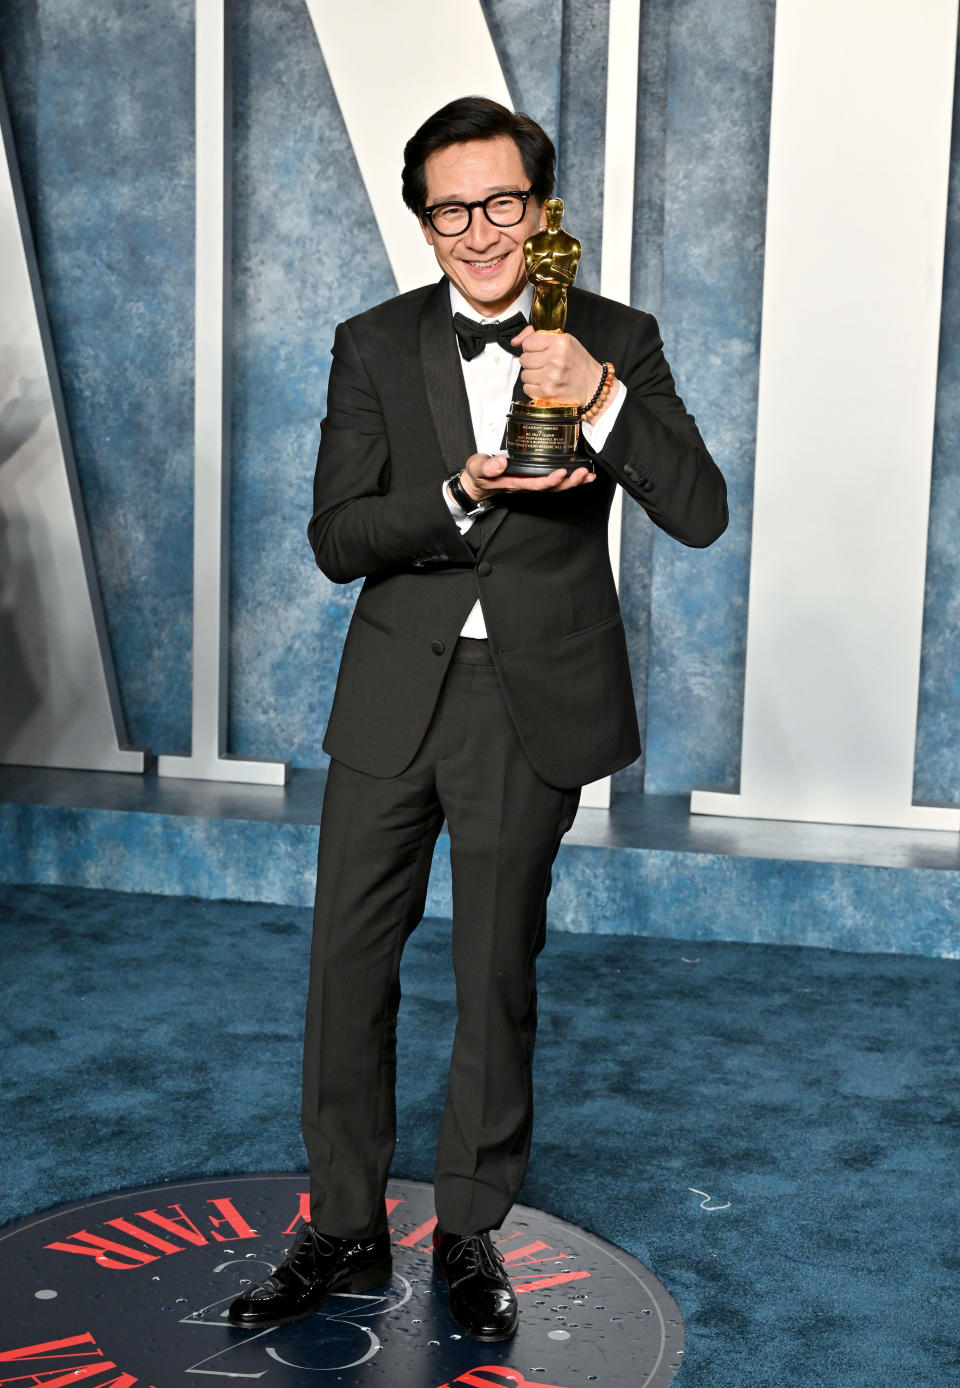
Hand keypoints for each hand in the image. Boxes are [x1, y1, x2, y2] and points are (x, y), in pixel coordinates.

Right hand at [459, 452, 594, 502]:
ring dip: (573, 482)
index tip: (561, 472)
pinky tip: (584, 474)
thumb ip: (487, 467)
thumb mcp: (477, 468)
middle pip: (552, 488)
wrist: (479, 482)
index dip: (549, 480)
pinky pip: (556, 482)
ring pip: (556, 486)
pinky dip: (571, 479)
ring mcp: (532, 483)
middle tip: (583, 473)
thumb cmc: (479, 474)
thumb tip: (500, 463)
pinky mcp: (536, 478)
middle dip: (568, 482)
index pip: (535, 484)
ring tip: (588, 475)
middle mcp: (527, 485)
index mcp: (515, 483)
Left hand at [512, 325, 601, 405]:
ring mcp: (550, 376)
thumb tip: (515, 341)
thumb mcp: (564, 341)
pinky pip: (527, 388)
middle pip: (524, 358)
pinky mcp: (547, 392)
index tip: (539, 350)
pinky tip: (545, 384)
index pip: (528, 342)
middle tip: (544, 364)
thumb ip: (538, 336)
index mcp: (560, 342)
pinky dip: (533, 387)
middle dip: (532, 361)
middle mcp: (555, 359)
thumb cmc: (579, 363)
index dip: (532, 347)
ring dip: (532, 375)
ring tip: (545, 375)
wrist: (593, 385)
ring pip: (524, 374)